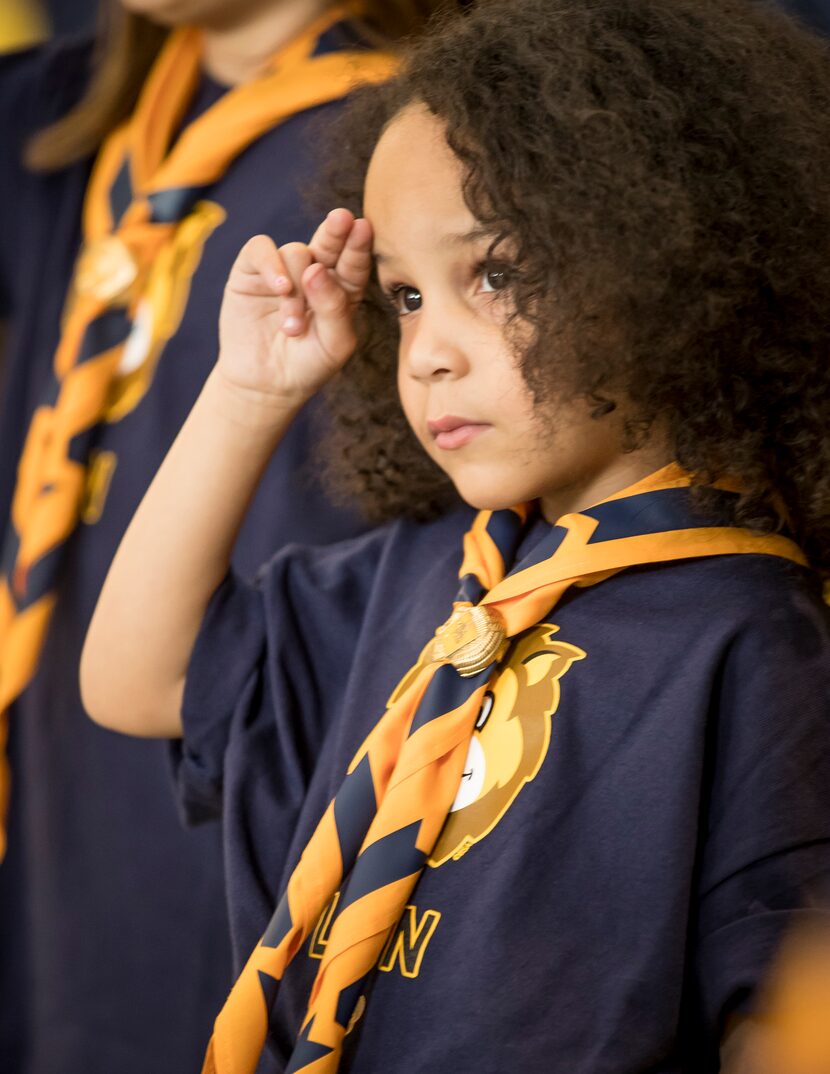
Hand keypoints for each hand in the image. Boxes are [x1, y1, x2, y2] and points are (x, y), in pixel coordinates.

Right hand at [217, 208, 371, 410]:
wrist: (266, 384)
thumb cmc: (308, 365)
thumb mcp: (334, 344)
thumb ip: (334, 307)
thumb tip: (316, 270)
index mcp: (342, 288)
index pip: (353, 262)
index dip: (358, 245)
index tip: (363, 229)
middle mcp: (315, 273)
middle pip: (328, 241)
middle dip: (335, 230)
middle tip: (342, 219)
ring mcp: (283, 270)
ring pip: (296, 253)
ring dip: (297, 289)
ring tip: (293, 327)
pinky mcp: (252, 272)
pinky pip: (260, 249)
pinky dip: (270, 264)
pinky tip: (280, 287)